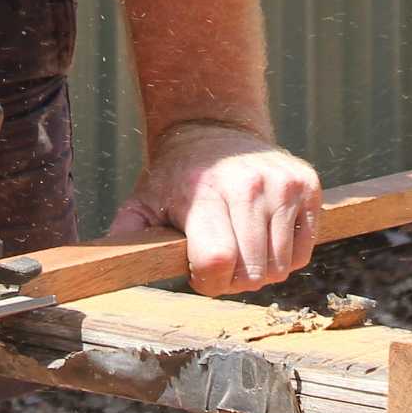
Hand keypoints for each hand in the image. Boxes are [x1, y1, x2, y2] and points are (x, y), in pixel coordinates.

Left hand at [106, 120, 323, 294]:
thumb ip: (128, 232)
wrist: (216, 129)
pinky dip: (286, 256)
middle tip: (220, 261)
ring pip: (282, 268)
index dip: (208, 283)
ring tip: (240, 247)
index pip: (217, 263)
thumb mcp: (145, 199)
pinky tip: (264, 237)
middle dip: (233, 280)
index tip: (200, 273)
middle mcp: (249, 186)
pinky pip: (304, 252)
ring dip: (260, 270)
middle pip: (252, 274)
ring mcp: (283, 184)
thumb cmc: (177, 175)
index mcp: (205, 193)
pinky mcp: (308, 185)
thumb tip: (102, 264)